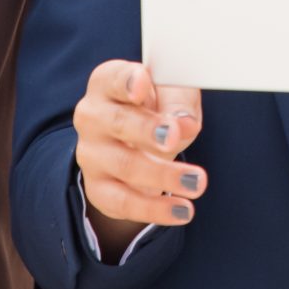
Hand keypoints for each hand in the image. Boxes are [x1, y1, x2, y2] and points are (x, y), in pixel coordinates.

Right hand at [73, 59, 203, 261]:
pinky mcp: (98, 188)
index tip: (143, 84)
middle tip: (175, 138)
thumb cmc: (154, 108)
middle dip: (148, 131)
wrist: (135, 145)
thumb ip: (178, 105)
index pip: (114, 78)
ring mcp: (91, 154)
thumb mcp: (172, 96)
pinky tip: (182, 210)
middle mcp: (92, 117)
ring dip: (163, 175)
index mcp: (108, 83)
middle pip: (118, 122)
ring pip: (124, 165)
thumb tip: (184, 124)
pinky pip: (123, 202)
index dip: (128, 81)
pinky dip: (154, 209)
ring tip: (196, 182)